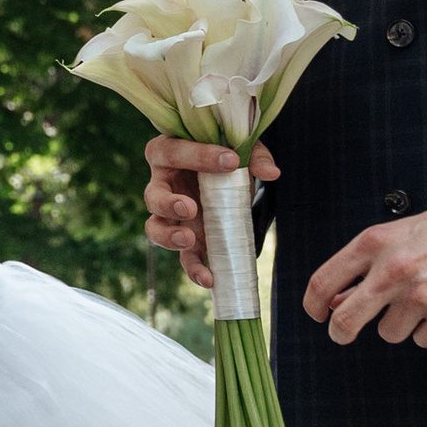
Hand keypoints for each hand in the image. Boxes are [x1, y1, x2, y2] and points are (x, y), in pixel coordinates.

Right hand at [144, 135, 279, 291]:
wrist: (224, 170)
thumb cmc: (222, 152)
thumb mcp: (238, 147)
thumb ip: (253, 156)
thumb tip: (272, 173)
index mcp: (167, 152)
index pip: (174, 152)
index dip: (199, 156)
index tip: (231, 160)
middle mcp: (161, 185)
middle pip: (153, 195)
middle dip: (168, 203)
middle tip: (189, 207)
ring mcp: (170, 215)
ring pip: (155, 229)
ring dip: (169, 237)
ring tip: (189, 240)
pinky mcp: (186, 237)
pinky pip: (183, 256)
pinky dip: (193, 269)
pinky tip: (208, 278)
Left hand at [303, 203, 426, 348]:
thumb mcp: (395, 236)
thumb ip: (362, 267)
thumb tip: (335, 302)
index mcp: (374, 243)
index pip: (323, 282)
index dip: (313, 305)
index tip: (317, 314)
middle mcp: (393, 270)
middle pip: (345, 322)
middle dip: (340, 333)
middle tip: (344, 333)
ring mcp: (421, 295)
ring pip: (388, 333)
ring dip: (400, 324)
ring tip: (421, 299)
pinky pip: (422, 341)